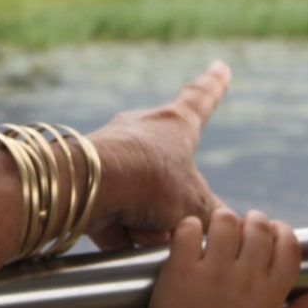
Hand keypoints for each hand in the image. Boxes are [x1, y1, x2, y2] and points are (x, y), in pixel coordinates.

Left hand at [85, 61, 230, 250]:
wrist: (88, 186)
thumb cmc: (150, 183)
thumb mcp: (195, 205)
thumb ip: (210, 217)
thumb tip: (220, 228)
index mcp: (173, 124)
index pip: (200, 99)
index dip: (214, 86)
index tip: (220, 66)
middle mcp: (140, 132)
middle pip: (167, 173)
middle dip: (172, 204)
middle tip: (172, 221)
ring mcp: (111, 157)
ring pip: (141, 202)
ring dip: (148, 224)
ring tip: (147, 231)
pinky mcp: (87, 183)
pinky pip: (114, 216)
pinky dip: (122, 232)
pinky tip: (125, 241)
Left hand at [143, 208, 307, 307]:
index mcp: (270, 295)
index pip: (290, 246)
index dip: (284, 232)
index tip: (273, 234)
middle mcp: (245, 281)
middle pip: (260, 228)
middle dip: (255, 221)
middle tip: (244, 228)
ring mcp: (212, 275)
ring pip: (226, 221)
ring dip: (225, 221)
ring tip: (219, 231)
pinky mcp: (181, 273)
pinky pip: (190, 231)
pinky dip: (192, 227)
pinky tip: (193, 237)